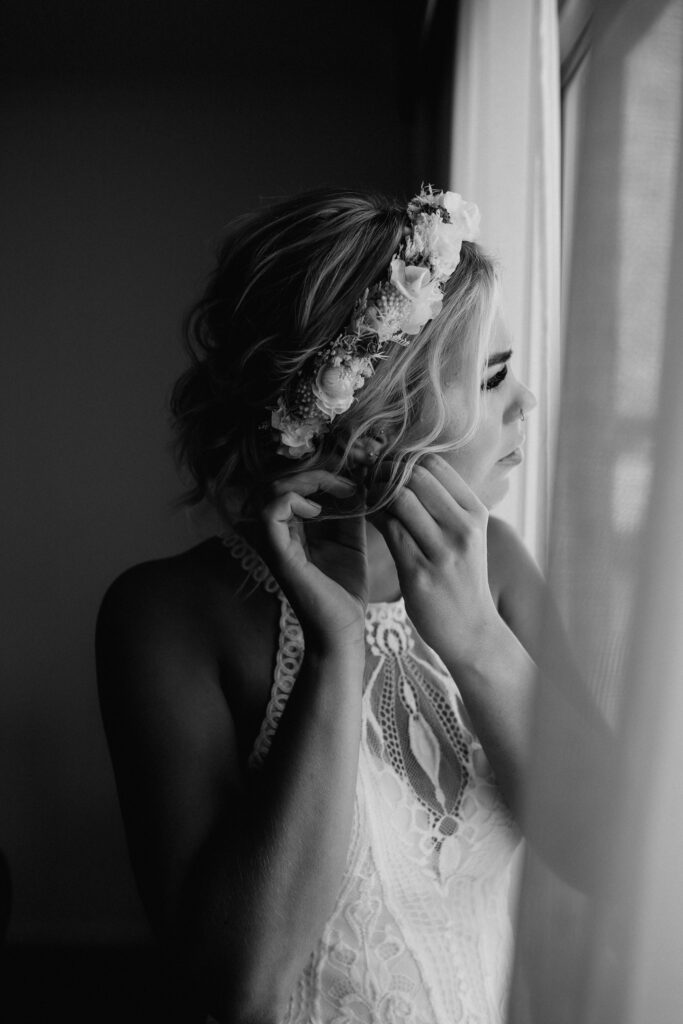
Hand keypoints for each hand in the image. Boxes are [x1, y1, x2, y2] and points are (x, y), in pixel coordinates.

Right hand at [260, 470, 367, 652]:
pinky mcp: (278, 554)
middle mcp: (278, 533)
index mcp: (293, 529)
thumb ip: (351, 511)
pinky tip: (319, 511)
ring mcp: (274, 542)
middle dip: (313, 472)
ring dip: (305, 481)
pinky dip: (294, 500)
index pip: (292, 485)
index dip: (319, 472)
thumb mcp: (351, 540)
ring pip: (269, 490)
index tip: (352, 480)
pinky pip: (270, 512)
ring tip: (335, 490)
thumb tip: (357, 479)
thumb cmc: (345, 589)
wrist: (344, 629)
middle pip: (277, 481)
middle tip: (346, 481)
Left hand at [369, 455, 500, 666]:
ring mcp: (443, 552)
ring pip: (400, 500)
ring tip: (365, 492)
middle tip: (368, 474)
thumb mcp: (466, 536)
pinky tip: (366, 513)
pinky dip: (373, 515)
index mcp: (475, 513)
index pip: (435, 466)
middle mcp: (463, 529)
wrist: (471, 630)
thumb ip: (444, 505)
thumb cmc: (461, 578)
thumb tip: (409, 469)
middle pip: (416, 477)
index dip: (405, 458)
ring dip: (376, 491)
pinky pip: (389, 530)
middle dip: (385, 471)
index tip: (386, 463)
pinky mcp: (420, 573)